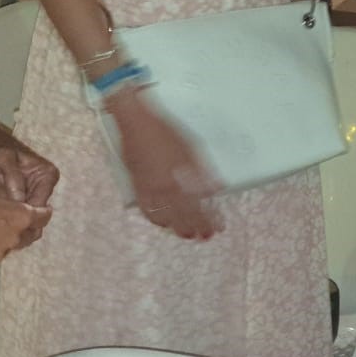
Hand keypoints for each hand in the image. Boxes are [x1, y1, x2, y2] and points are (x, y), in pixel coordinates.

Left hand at [0, 130, 59, 235]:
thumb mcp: (4, 157)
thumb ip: (13, 177)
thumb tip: (20, 201)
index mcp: (47, 175)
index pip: (40, 202)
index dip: (25, 214)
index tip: (8, 221)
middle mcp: (43, 188)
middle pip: (35, 214)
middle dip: (19, 221)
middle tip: (0, 227)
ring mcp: (31, 196)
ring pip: (26, 218)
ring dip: (12, 223)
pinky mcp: (18, 202)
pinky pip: (16, 217)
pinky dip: (6, 220)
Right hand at [0, 178, 48, 266]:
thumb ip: (11, 196)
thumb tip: (17, 200)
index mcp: (20, 218)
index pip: (44, 217)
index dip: (44, 211)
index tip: (42, 209)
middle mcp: (12, 240)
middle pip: (30, 235)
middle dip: (28, 227)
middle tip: (20, 218)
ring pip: (10, 246)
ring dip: (8, 237)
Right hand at [108, 86, 222, 239]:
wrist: (136, 121)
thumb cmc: (165, 130)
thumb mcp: (192, 148)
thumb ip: (204, 172)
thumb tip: (218, 188)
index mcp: (180, 178)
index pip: (199, 207)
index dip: (210, 219)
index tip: (219, 226)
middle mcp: (164, 188)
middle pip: (184, 216)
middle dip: (197, 228)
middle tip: (206, 235)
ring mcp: (149, 189)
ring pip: (166, 218)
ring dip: (178, 228)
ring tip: (189, 235)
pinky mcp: (137, 187)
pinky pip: (147, 211)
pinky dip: (157, 220)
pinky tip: (164, 224)